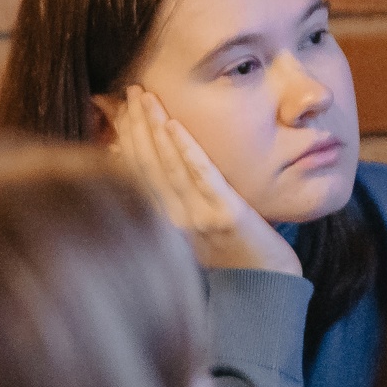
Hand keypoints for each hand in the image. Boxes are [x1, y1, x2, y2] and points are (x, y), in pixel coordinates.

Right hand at [111, 86, 299, 275]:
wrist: (267, 295)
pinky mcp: (226, 215)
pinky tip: (175, 126)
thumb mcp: (199, 237)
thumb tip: (161, 181)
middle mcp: (174, 220)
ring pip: (168, 166)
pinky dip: (187, 150)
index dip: (127, 139)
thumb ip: (178, 209)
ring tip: (146, 98)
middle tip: (131, 91)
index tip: (119, 109)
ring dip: (154, 128)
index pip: (137, 174)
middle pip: (146, 164)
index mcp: (165, 224)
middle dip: (136, 125)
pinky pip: (202, 177)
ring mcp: (198, 217)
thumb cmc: (238, 266)